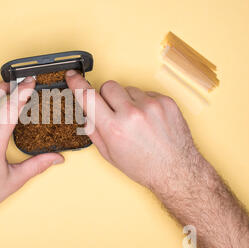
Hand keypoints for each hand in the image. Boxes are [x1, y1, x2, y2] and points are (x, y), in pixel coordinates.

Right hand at [65, 69, 201, 192]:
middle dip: (108, 97)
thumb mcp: (109, 154)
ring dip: (128, 100)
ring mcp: (151, 106)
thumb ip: (93, 130)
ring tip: (137, 120)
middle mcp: (132, 114)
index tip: (72, 75)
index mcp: (114, 128)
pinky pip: (146, 92)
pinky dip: (144, 103)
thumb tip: (86, 111)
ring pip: (128, 89)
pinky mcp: (166, 101)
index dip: (76, 83)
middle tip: (115, 113)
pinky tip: (149, 120)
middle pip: (108, 86)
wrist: (176, 171)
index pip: (88, 97)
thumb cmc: (143, 166)